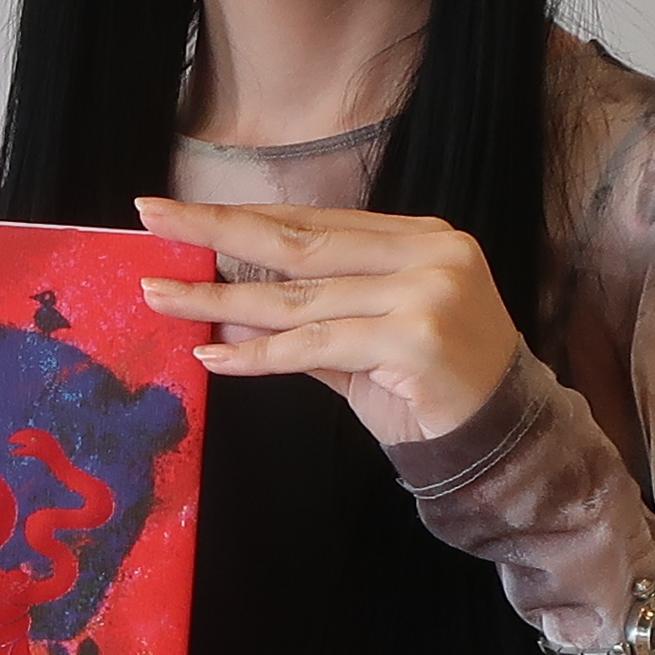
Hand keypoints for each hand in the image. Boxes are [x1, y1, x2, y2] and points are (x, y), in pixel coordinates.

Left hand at [128, 193, 522, 449]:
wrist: (504, 441)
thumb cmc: (433, 389)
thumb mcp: (368, 341)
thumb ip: (308, 317)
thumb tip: (225, 306)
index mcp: (419, 237)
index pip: (315, 220)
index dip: (244, 215)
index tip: (180, 212)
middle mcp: (427, 253)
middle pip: (299, 241)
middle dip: (215, 230)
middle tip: (150, 218)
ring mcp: (425, 291)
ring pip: (298, 297)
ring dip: (219, 301)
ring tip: (159, 296)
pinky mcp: (413, 338)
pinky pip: (315, 346)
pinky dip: (258, 355)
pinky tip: (210, 355)